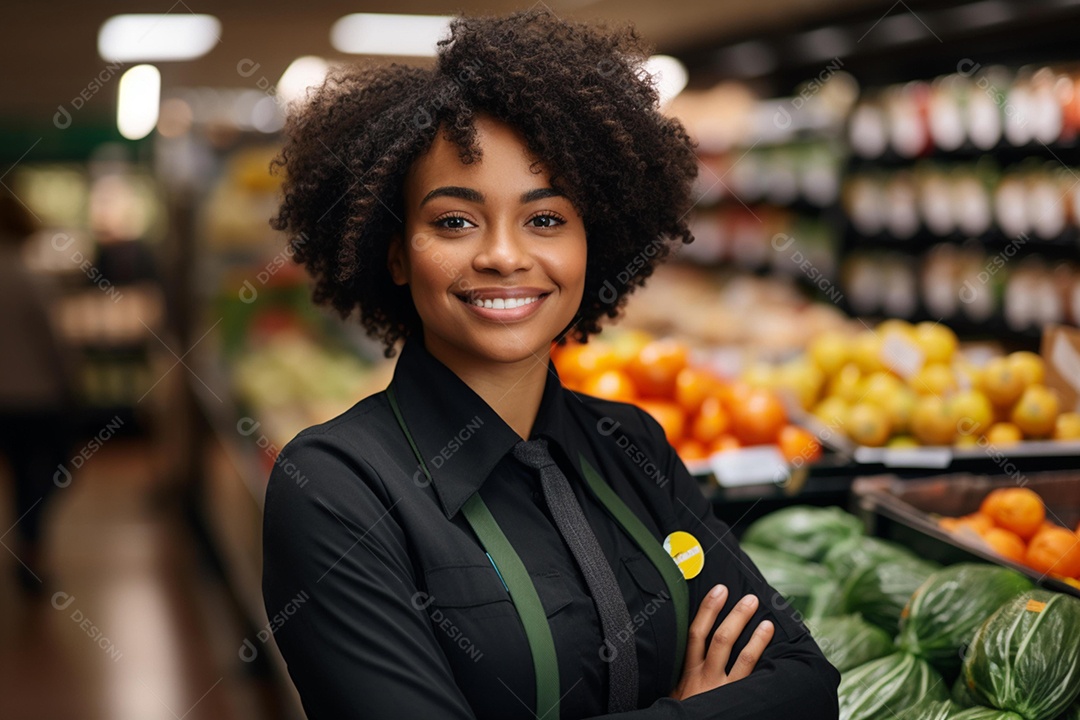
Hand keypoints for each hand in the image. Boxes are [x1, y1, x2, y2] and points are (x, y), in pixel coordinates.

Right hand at [669, 585, 774, 700]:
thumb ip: (683, 674)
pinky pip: (751, 675)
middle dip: (734, 615)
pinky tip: (770, 647)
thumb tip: (694, 650)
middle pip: (719, 638)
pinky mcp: (736, 700)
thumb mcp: (676, 693)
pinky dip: (760, 656)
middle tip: (748, 599)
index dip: (708, 609)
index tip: (719, 590)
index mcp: (687, 672)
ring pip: (738, 654)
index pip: (696, 633)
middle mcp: (703, 677)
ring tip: (765, 618)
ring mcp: (721, 689)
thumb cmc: (682, 713)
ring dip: (752, 634)